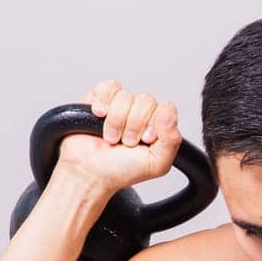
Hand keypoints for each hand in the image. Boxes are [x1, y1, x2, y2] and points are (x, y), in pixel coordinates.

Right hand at [57, 78, 182, 194]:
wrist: (89, 172)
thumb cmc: (120, 170)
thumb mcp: (157, 164)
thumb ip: (172, 140)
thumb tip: (167, 113)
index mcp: (157, 126)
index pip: (166, 108)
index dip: (155, 123)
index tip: (145, 140)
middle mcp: (140, 113)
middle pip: (146, 101)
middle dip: (134, 125)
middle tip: (126, 142)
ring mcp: (120, 104)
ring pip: (126, 96)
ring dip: (116, 121)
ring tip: (111, 137)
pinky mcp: (100, 98)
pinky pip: (108, 88)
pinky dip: (103, 102)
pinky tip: (99, 115)